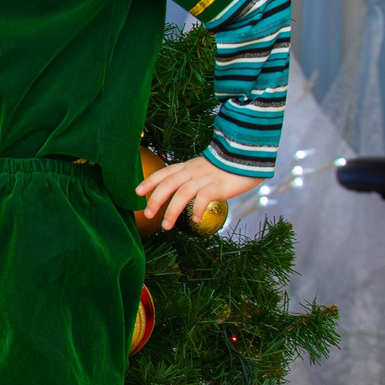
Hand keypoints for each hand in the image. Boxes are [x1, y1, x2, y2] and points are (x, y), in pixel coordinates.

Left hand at [135, 156, 255, 231]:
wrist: (247, 159)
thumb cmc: (224, 169)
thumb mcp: (202, 170)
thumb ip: (189, 178)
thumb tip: (177, 193)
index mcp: (187, 167)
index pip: (164, 173)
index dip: (150, 181)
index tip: (137, 192)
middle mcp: (192, 171)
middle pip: (168, 184)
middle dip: (155, 199)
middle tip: (148, 214)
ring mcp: (205, 178)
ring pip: (183, 193)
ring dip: (172, 211)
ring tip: (166, 226)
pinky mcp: (218, 186)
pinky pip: (204, 198)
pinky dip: (197, 209)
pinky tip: (195, 220)